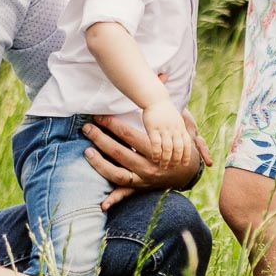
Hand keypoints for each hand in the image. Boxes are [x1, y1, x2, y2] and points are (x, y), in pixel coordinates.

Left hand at [84, 108, 213, 208]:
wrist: (189, 172)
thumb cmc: (180, 143)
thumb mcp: (177, 123)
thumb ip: (165, 101)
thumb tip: (163, 72)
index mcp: (156, 149)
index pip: (129, 135)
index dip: (112, 125)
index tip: (98, 115)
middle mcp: (149, 166)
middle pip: (120, 152)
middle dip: (101, 138)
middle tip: (86, 127)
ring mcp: (143, 179)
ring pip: (117, 173)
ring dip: (100, 164)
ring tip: (86, 151)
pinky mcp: (139, 188)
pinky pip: (124, 195)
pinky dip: (113, 200)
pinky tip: (101, 203)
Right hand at [141, 99, 195, 167]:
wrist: (156, 99)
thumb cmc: (165, 111)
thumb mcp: (176, 120)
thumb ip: (178, 131)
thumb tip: (180, 145)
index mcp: (181, 128)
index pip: (187, 145)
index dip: (186, 156)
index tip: (184, 165)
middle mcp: (174, 130)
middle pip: (178, 149)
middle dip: (176, 160)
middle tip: (171, 168)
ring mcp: (164, 129)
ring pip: (168, 148)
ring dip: (166, 159)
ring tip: (163, 166)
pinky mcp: (153, 128)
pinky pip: (156, 144)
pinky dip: (157, 153)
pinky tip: (155, 159)